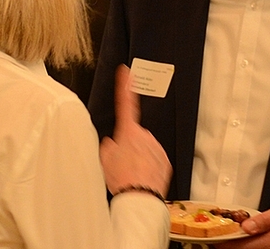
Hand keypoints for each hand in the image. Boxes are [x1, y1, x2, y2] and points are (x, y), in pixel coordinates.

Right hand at [99, 65, 170, 195]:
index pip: (126, 103)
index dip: (125, 86)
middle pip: (134, 134)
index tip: (127, 72)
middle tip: (121, 161)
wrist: (139, 198)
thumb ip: (107, 144)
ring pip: (145, 148)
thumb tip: (111, 143)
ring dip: (139, 156)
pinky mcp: (165, 161)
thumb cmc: (121, 178)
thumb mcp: (103, 157)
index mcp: (128, 131)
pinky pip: (154, 159)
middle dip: (129, 143)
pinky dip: (148, 166)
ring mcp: (156, 148)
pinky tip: (140, 176)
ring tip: (130, 172)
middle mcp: (145, 136)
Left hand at [214, 204, 269, 248]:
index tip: (214, 238)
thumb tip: (245, 226)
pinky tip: (239, 241)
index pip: (240, 246)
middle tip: (216, 239)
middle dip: (227, 246)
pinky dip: (243, 246)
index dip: (224, 243)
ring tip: (225, 240)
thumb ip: (263, 220)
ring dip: (234, 247)